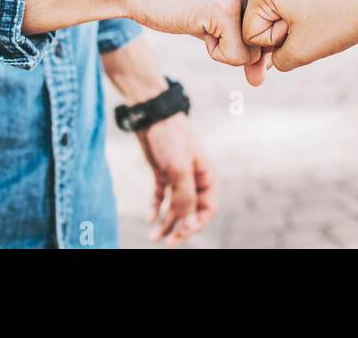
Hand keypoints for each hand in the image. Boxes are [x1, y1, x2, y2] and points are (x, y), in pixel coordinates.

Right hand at [123, 0, 272, 65]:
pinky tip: (198, 26)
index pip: (294, 18)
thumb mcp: (223, 14)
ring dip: (228, 48)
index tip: (239, 20)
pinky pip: (238, 57)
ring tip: (206, 21)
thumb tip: (260, 79)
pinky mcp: (225, 9)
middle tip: (216, 20)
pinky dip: (215, 52)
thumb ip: (249, 42)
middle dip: (246, 43)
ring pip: (258, 52)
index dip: (269, 34)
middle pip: (278, 39)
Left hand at [135, 113, 215, 245]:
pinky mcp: (162, 172)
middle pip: (190, 210)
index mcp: (206, 176)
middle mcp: (194, 178)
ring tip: (154, 236)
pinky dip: (156, 206)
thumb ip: (185, 197)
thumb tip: (187, 224)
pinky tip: (150, 217)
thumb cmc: (171, 138)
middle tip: (167, 242)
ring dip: (166, 221)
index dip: (196, 224)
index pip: (207, 209)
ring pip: (175, 206)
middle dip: (180, 227)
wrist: (151, 114)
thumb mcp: (179, 169)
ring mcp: (177, 175)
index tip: (182, 233)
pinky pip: (161, 195)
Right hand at [242, 0, 357, 84]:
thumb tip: (273, 56)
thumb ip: (276, 60)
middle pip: (264, 17)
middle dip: (285, 29)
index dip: (277, 43)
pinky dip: (311, 4)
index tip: (303, 32)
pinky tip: (333, 4)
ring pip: (283, 6)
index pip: (251, 32)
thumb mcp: (301, 52)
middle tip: (316, 25)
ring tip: (325, 16)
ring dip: (298, 19)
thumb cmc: (339, 20)